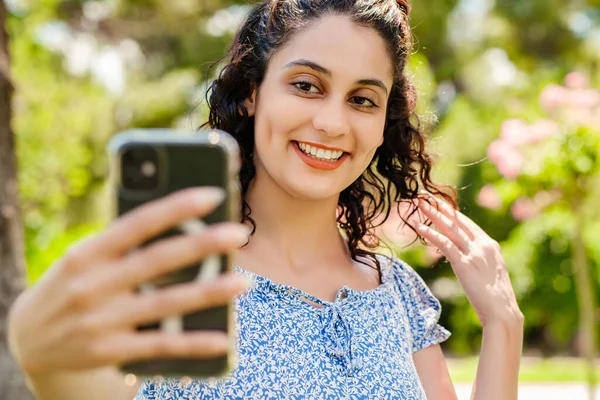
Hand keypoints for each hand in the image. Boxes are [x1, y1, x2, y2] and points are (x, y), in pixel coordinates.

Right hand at [7, 187, 249, 378]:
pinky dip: (194, 344)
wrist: (27, 340)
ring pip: (166, 302)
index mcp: (88, 253)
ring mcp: (102, 320)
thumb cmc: (70, 286)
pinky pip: (161, 346)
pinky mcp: (110, 351)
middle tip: (239, 233)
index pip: (138, 223)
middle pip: (158, 260)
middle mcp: (93, 284)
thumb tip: (181, 225)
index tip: (212, 194)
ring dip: (209, 292)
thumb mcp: (84, 259)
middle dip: (203, 244)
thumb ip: (123, 244)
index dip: (176, 207)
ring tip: (242, 282)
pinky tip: (224, 340)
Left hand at [415, 194, 522, 328]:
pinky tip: (419, 227)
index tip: (441, 204)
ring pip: (449, 228)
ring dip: (432, 214)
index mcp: (491, 246)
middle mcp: (483, 245)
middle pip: (457, 221)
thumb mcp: (491, 273)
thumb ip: (479, 261)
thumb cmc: (497, 300)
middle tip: (425, 196)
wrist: (503, 313)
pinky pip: (444, 244)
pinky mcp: (464, 264)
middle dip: (440, 207)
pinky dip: (431, 234)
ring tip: (419, 204)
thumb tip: (465, 259)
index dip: (452, 213)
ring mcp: (474, 253)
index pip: (468, 224)